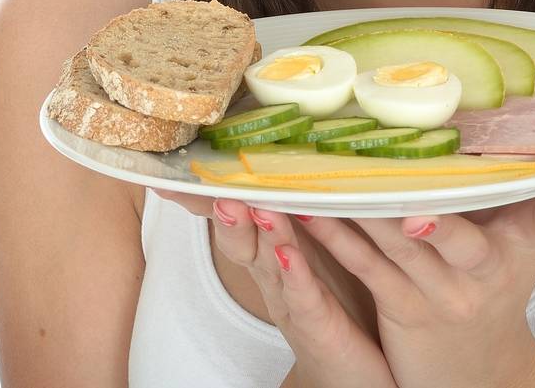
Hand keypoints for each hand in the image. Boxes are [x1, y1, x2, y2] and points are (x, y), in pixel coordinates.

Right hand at [158, 189, 396, 387]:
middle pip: (243, 239)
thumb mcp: (313, 256)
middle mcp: (273, 278)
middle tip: (218, 182)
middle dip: (230, 210)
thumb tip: (292, 167)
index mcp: (271, 256)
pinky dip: (295, 277)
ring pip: (269, 263)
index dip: (208, 196)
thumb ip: (300, 215)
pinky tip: (288, 256)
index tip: (181, 170)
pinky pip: (304, 299)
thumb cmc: (336, 310)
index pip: (236, 219)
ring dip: (260, 233)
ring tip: (252, 206)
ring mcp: (292, 302)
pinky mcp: (319, 326)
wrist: (354, 376)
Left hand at [298, 179, 534, 387]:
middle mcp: (480, 275)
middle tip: (416, 207)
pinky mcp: (401, 308)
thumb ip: (525, 203)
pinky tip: (309, 209)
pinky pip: (365, 266)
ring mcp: (439, 295)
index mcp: (515, 252)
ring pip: (400, 248)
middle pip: (462, 243)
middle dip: (440, 223)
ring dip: (365, 211)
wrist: (480, 373)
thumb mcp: (518, 252)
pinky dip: (336, 236)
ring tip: (335, 181)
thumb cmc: (493, 292)